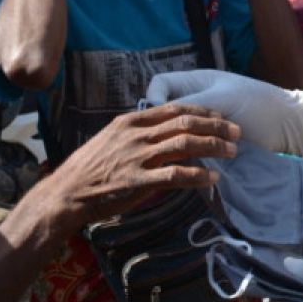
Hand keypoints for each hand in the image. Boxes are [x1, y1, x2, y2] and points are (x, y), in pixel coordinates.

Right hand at [51, 103, 238, 223]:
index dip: (202, 111)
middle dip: (216, 125)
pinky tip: (212, 178)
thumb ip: (140, 136)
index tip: (220, 115)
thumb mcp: (112, 141)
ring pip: (185, 145)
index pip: (175, 109)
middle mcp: (136, 135)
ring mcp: (137, 157)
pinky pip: (176, 175)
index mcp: (131, 122)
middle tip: (236, 132)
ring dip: (213, 146)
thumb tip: (168, 136)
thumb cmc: (89, 169)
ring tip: (231, 152)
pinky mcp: (138, 181)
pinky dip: (198, 175)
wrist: (66, 193)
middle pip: (185, 123)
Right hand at [146, 70, 302, 155]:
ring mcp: (201, 124)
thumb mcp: (222, 100)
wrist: (288, 127)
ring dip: (183, 142)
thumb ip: (189, 105)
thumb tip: (157, 111)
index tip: (161, 112)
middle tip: (178, 137)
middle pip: (165, 111)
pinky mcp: (208, 144)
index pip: (160, 84)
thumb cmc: (258, 105)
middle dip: (170, 125)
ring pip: (175, 134)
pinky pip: (188, 150)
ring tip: (194, 151)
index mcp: (195, 82)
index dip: (155, 97)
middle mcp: (195, 100)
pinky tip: (196, 165)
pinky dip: (189, 158)